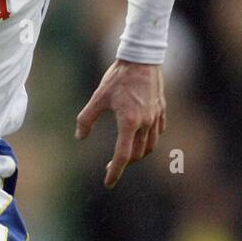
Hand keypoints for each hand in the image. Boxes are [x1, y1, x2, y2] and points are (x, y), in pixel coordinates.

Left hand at [75, 60, 165, 188]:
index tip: (108, 182)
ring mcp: (156, 117)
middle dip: (124, 164)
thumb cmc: (118, 77)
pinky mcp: (161, 110)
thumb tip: (80, 137)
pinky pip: (158, 133)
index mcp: (129, 122)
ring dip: (137, 154)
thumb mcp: (97, 97)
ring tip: (125, 154)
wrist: (141, 58)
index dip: (115, 171)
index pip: (123, 155)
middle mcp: (146, 123)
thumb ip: (87, 119)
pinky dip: (149, 140)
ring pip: (150, 146)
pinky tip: (140, 138)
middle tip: (110, 166)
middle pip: (137, 154)